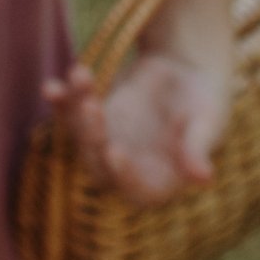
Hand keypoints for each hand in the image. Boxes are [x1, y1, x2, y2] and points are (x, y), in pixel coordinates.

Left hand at [42, 52, 229, 205]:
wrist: (185, 69)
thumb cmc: (205, 101)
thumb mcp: (208, 121)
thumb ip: (198, 148)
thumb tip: (204, 178)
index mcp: (160, 180)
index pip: (137, 190)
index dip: (124, 175)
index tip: (114, 150)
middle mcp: (128, 167)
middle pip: (99, 165)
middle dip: (92, 137)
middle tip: (92, 105)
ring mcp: (107, 141)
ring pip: (81, 135)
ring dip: (75, 110)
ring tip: (82, 75)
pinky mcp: (92, 116)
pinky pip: (70, 112)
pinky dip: (60, 101)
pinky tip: (51, 88)